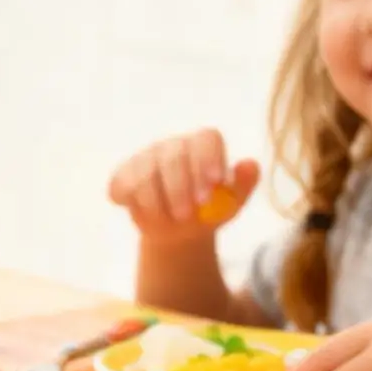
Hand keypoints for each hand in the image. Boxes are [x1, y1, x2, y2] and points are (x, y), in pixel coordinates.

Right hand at [108, 129, 259, 242]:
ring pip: (145, 175)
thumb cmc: (208, 211)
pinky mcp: (122, 175)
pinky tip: (145, 216)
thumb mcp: (231, 202)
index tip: (214, 184)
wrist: (177, 230)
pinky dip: (132, 205)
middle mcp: (172, 146)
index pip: (206, 139)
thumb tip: (249, 164)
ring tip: (168, 222)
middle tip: (187, 215)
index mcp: (201, 145)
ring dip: (156, 202)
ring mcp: (144, 158)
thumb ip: (243, 184)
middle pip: (173, 157)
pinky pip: (122, 187)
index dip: (209, 159)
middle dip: (180, 188)